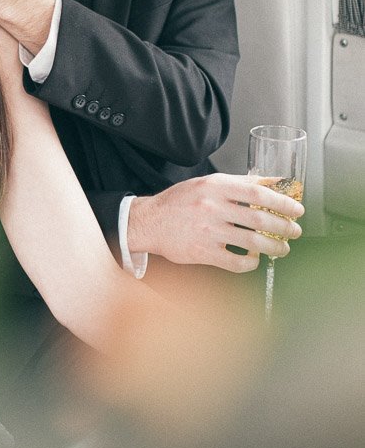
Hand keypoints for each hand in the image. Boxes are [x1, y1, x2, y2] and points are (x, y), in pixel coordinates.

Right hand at [128, 173, 303, 271]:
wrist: (149, 221)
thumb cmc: (180, 201)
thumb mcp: (208, 183)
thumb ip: (239, 183)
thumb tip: (273, 183)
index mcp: (216, 186)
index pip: (259, 193)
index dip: (283, 202)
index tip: (297, 209)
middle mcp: (213, 207)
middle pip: (260, 219)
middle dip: (284, 227)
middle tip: (295, 231)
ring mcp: (208, 231)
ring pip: (253, 242)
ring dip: (274, 247)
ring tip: (282, 248)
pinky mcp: (203, 253)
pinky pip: (236, 262)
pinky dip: (251, 263)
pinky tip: (255, 260)